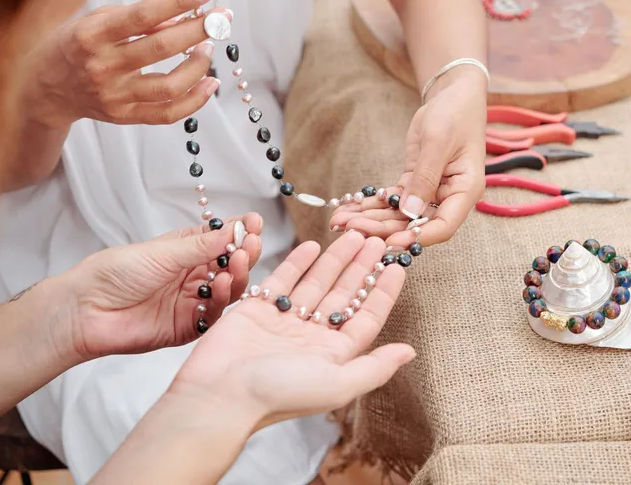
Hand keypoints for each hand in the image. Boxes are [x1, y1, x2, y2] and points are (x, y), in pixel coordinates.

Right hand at [25, 0, 225, 129]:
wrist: (45, 89)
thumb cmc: (73, 47)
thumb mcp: (96, 21)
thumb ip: (138, 20)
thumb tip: (182, 17)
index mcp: (92, 35)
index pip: (142, 15)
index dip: (177, 2)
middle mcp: (103, 66)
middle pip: (162, 48)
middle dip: (198, 30)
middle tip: (220, 19)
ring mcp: (115, 95)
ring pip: (169, 85)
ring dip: (198, 65)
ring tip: (208, 48)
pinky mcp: (125, 116)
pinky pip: (168, 113)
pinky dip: (196, 100)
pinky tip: (209, 83)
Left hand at [65, 214, 262, 359]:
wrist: (85, 310)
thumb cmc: (115, 273)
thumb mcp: (163, 252)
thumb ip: (201, 245)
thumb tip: (234, 228)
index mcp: (186, 250)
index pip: (221, 239)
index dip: (239, 232)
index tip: (254, 223)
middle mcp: (193, 275)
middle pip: (231, 265)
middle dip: (244, 253)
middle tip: (252, 244)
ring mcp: (193, 301)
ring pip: (229, 290)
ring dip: (238, 275)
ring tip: (239, 263)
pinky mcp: (189, 327)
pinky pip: (215, 315)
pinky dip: (224, 301)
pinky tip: (223, 286)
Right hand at [169, 232, 414, 430]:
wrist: (219, 395)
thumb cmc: (279, 395)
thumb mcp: (338, 385)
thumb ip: (375, 367)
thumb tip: (410, 353)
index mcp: (332, 356)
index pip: (366, 318)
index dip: (383, 293)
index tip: (397, 267)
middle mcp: (311, 338)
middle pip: (343, 296)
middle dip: (361, 268)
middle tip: (377, 240)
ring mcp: (283, 322)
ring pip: (316, 284)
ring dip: (335, 260)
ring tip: (353, 236)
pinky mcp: (255, 310)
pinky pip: (282, 281)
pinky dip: (298, 263)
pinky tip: (313, 245)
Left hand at [328, 69, 486, 246]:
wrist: (453, 95)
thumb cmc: (454, 114)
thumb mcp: (437, 142)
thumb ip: (425, 179)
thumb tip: (411, 214)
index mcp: (466, 191)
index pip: (444, 226)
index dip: (417, 236)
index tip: (390, 241)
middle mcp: (450, 197)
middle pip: (416, 224)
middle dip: (383, 229)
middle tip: (352, 230)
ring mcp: (432, 192)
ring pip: (401, 215)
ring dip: (372, 219)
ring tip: (340, 222)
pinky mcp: (415, 183)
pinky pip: (394, 200)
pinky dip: (373, 204)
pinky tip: (350, 209)